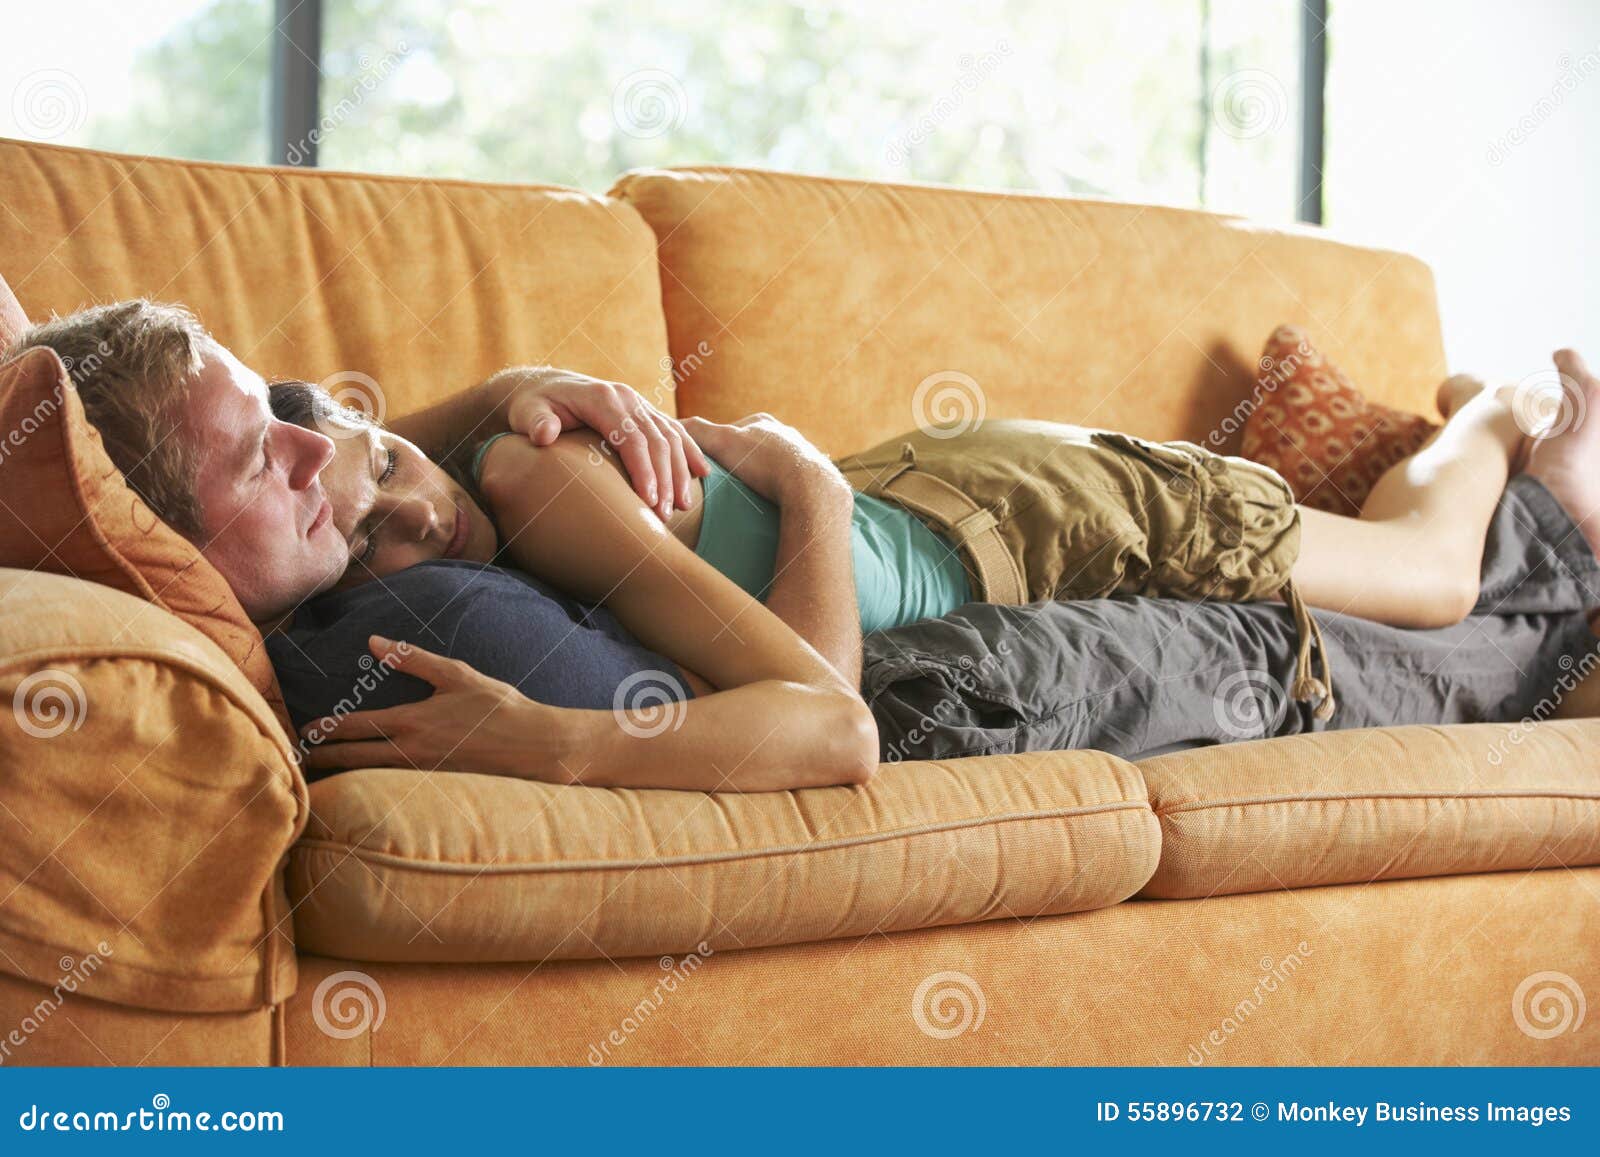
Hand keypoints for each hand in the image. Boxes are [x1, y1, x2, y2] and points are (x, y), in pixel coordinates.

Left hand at [300, 636, 582, 782]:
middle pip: (355, 757)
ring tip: (322, 776)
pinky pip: (393, 787)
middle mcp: (412, 752)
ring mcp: (423, 774)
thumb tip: (373, 640)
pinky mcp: (436, 788)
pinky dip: (371, 787)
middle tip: (300, 759)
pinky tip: (363, 789)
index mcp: (413, 721)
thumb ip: (412, 658)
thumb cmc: (499, 706)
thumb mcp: (456, 674)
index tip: (307, 729)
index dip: (328, 729)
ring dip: (343, 775)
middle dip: (325, 758)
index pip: (358, 726)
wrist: (534, 746)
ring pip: (371, 777)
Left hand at [496, 366, 709, 520]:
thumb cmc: (533, 406)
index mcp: (602, 398)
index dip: (643, 470)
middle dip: (665, 479)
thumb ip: (536, 422)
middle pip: (657, 440)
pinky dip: (689, 452)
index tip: (649, 501)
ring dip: (680, 472)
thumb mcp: (527, 411)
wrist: (544, 387)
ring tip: (683, 507)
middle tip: (665, 516)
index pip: (631, 437)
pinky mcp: (644, 412)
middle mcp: (626, 398)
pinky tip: (701, 474)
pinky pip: (674, 431)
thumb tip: (545, 434)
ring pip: (671, 437)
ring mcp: (638, 403)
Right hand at [681, 413, 849, 506]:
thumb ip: (698, 433)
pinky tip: (772, 507)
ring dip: (762, 481)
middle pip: (753, 451)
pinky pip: (791, 484)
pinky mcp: (815, 478)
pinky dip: (780, 493)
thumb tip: (673, 425)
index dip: (716, 451)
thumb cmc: (765, 463)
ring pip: (774, 468)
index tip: (707, 471)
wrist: (811, 488)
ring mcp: (802, 455)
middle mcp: (785, 434)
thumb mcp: (722, 443)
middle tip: (729, 488)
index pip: (731, 433)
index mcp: (763, 422)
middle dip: (741, 467)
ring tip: (749, 501)